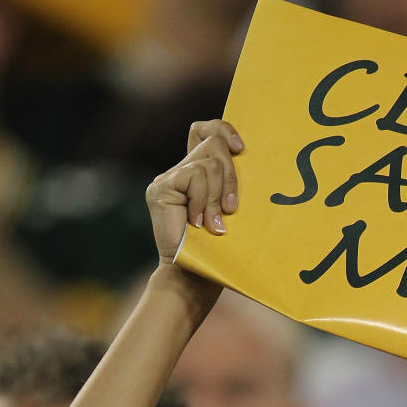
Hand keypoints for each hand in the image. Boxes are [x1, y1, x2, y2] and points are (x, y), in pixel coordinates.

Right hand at [145, 119, 243, 264]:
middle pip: (213, 144)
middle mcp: (181, 171)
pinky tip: (197, 222)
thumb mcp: (231, 209)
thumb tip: (246, 155)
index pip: (204, 130)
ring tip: (214, 224)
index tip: (241, 148)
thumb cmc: (220, 249)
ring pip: (207, 164)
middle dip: (230, 176)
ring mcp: (168, 178)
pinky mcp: (160, 188)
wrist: (196, 276)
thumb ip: (231, 182)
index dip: (224, 129)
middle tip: (230, 208)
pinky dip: (202, 201)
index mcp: (198, 172)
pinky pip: (194, 177)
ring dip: (216, 197)